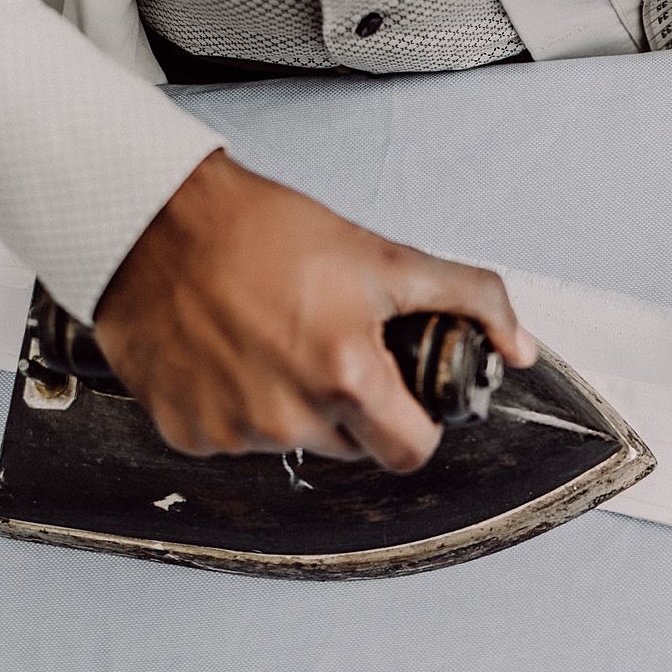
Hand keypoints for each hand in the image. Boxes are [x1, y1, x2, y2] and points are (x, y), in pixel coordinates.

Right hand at [94, 150, 535, 471]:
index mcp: (345, 377)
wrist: (155, 219)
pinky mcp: (186, 431)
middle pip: (354, 446)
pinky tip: (234, 355)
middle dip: (355, 406)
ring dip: (296, 406)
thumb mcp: (384, 258)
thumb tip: (517, 342)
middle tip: (331, 344)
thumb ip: (469, 300)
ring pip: (294, 443)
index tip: (403, 396)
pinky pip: (234, 438)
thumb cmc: (261, 232)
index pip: (411, 452)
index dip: (415, 423)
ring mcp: (232, 429)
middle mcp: (287, 415)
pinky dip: (240, 406)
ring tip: (278, 340)